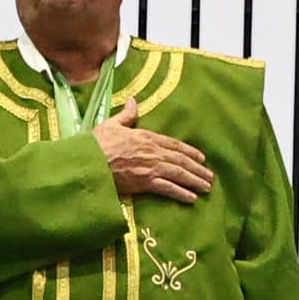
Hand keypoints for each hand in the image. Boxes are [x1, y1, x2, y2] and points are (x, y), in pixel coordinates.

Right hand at [94, 100, 216, 203]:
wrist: (88, 162)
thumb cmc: (97, 143)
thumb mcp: (112, 124)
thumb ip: (127, 115)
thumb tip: (134, 101)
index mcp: (147, 137)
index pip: (175, 144)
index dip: (190, 151)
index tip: (201, 158)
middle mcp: (153, 152)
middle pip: (181, 160)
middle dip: (197, 169)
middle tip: (210, 176)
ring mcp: (151, 168)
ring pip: (179, 174)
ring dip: (195, 181)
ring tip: (206, 187)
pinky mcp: (145, 183)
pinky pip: (168, 188)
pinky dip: (181, 193)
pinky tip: (192, 198)